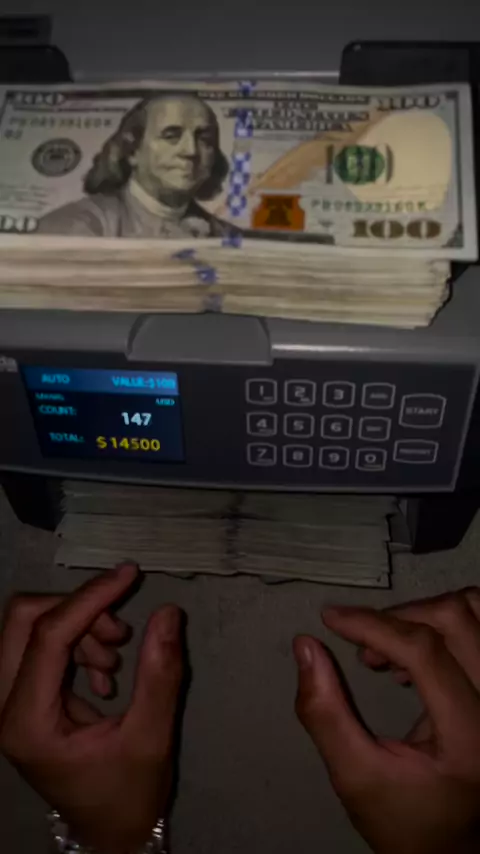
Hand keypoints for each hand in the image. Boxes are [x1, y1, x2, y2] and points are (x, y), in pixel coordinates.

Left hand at [0, 564, 183, 853]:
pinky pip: (40, 643)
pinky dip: (76, 642)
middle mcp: (4, 706)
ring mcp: (7, 700)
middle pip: (24, 619)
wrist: (108, 830)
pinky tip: (106, 672)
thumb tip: (168, 612)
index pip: (48, 636)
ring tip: (117, 658)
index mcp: (27, 722)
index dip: (90, 599)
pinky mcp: (20, 695)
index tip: (130, 576)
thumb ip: (160, 674)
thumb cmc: (127, 792)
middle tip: (121, 631)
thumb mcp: (151, 737)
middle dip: (78, 610)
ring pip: (32, 626)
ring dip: (80, 627)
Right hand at [294, 589, 479, 853]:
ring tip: (392, 649)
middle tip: (362, 648)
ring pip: (474, 610)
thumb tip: (305, 646)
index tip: (331, 620)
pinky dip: (443, 624)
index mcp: (471, 735)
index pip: (425, 651)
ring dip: (425, 615)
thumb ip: (325, 713)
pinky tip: (414, 659)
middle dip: (397, 618)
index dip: (373, 625)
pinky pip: (479, 626)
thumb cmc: (407, 820)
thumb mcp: (355, 776)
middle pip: (455, 618)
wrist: (454, 847)